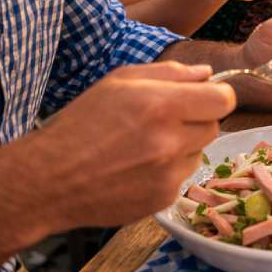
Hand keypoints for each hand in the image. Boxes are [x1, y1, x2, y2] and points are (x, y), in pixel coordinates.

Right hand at [34, 62, 235, 229]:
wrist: (47, 180)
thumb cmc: (80, 125)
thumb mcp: (119, 82)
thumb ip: (170, 73)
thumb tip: (207, 73)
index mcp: (162, 106)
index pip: (224, 100)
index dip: (216, 96)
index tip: (203, 97)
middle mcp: (170, 141)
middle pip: (214, 126)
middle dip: (196, 120)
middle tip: (163, 121)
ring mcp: (168, 174)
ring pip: (199, 152)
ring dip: (182, 146)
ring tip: (144, 145)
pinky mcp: (163, 198)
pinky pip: (182, 176)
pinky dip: (168, 170)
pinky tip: (137, 167)